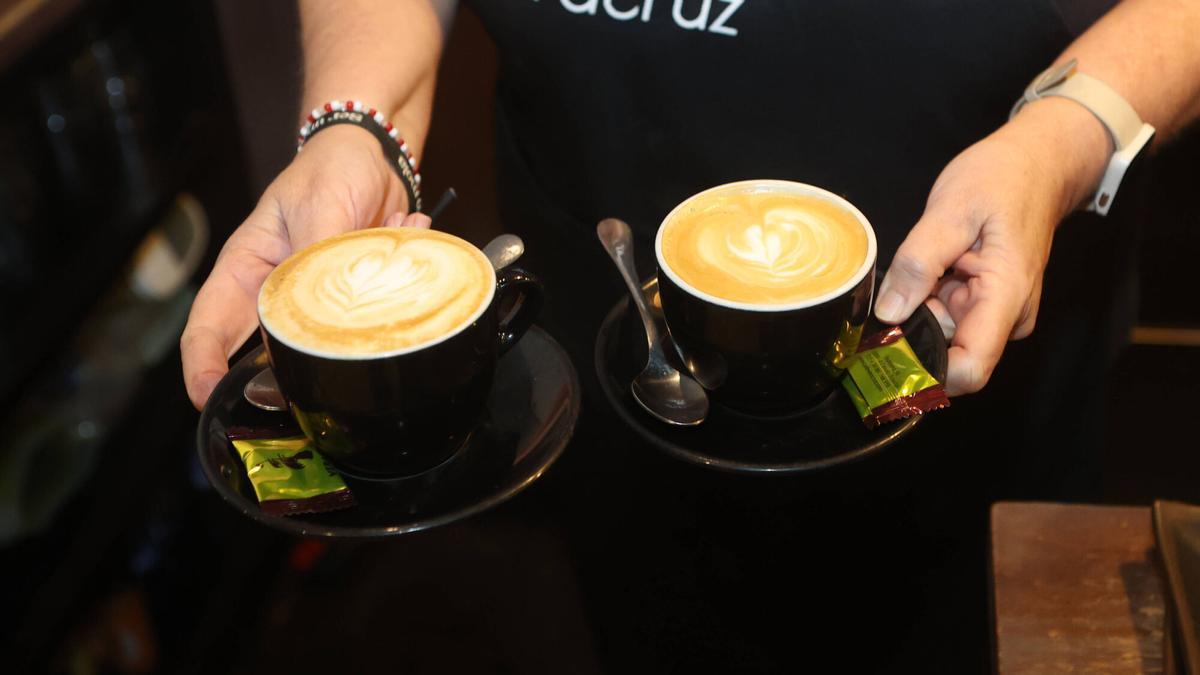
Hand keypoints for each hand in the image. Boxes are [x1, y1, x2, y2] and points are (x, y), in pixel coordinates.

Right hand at [181, 125, 429, 408]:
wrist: (377, 156)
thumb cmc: (332, 169)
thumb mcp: (321, 207)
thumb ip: (316, 262)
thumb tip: (316, 316)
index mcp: (247, 269)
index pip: (208, 326)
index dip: (202, 368)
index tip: (208, 398)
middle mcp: (275, 292)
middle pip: (263, 353)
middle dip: (287, 377)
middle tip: (314, 387)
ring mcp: (316, 301)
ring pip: (325, 344)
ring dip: (359, 325)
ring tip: (379, 276)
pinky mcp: (355, 303)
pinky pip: (373, 320)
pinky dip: (395, 290)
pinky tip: (400, 236)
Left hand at [873, 100, 1107, 395]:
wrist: (1038, 162)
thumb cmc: (1002, 178)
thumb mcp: (951, 210)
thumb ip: (918, 262)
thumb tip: (889, 313)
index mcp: (1006, 297)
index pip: (970, 369)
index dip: (926, 372)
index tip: (888, 349)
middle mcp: (1007, 316)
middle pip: (947, 354)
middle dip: (914, 329)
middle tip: (903, 281)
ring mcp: (998, 312)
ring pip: (942, 335)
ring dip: (920, 309)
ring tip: (926, 263)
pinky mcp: (986, 303)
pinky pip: (947, 316)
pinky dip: (929, 298)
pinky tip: (934, 267)